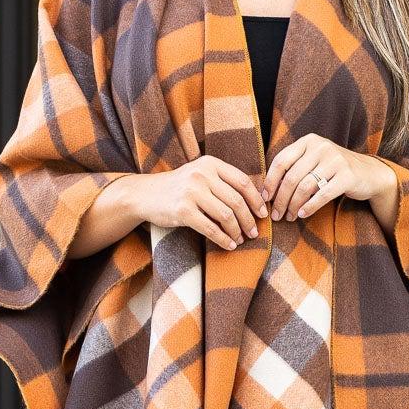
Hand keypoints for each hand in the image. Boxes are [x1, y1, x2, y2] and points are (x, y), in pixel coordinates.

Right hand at [70, 157, 268, 256]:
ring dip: (237, 231)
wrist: (145, 195)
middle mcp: (201, 175)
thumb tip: (256, 199)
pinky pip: (210, 228)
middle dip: (249, 220)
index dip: (256, 200)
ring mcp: (191, 192)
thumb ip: (223, 181)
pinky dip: (223, 239)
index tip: (263, 214)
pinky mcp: (183, 211)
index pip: (242, 182)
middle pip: (236, 201)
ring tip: (241, 239)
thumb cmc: (179, 187)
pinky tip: (229, 245)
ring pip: (226, 215)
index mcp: (210, 164)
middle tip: (254, 232)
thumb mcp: (200, 175)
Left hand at [263, 134, 397, 226]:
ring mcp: (336, 160)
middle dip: (280, 199)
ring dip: (293, 205)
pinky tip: (302, 215)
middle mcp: (321, 147)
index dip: (270, 181)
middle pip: (291, 177)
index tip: (265, 198)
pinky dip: (309, 207)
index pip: (281, 160)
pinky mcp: (347, 176)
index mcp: (309, 141)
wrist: (369, 173)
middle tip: (276, 215)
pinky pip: (322, 195)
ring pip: (305, 187)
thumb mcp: (314, 161)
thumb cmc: (334, 170)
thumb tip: (267, 190)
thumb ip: (294, 168)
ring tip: (288, 217)